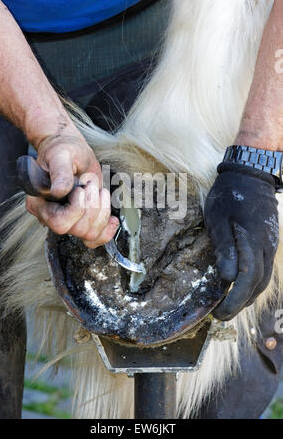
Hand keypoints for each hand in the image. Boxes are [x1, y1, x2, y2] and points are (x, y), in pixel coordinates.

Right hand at [26, 132, 118, 247]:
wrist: (72, 150)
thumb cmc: (63, 150)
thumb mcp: (61, 155)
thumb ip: (60, 171)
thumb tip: (59, 190)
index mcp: (39, 202)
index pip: (58, 221)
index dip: (76, 209)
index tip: (81, 188)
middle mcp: (51, 215)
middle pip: (76, 230)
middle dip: (92, 208)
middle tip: (91, 185)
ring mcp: (68, 220)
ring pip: (89, 235)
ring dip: (102, 213)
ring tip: (99, 191)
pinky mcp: (82, 220)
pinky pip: (95, 239)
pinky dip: (107, 230)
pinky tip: (112, 217)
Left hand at [204, 163, 278, 320]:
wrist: (252, 175)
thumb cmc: (230, 195)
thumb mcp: (218, 218)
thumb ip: (224, 247)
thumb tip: (226, 278)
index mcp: (252, 242)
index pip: (247, 281)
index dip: (234, 301)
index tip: (218, 313)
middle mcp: (266, 248)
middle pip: (258, 285)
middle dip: (240, 303)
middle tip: (221, 314)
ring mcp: (270, 245)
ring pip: (263, 279)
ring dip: (247, 295)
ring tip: (230, 303)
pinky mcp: (269, 242)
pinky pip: (264, 269)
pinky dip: (253, 282)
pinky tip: (240, 284)